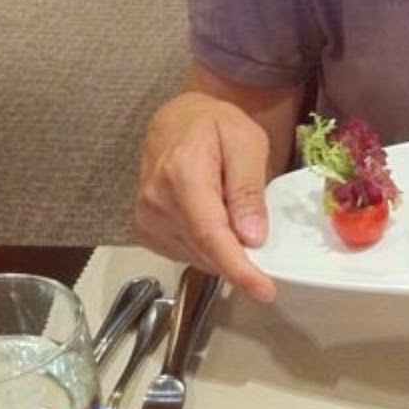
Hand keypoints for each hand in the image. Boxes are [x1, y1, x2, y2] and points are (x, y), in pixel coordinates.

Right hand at [133, 91, 278, 301]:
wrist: (177, 119)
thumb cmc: (215, 125)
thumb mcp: (247, 142)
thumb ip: (248, 188)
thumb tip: (252, 237)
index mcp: (183, 174)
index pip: (211, 234)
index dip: (238, 268)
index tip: (263, 290)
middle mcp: (156, 200)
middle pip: (204, 250)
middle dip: (239, 261)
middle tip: (264, 253)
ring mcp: (146, 216)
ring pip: (195, 256)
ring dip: (223, 253)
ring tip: (235, 220)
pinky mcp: (144, 228)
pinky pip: (183, 253)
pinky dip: (206, 250)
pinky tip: (216, 226)